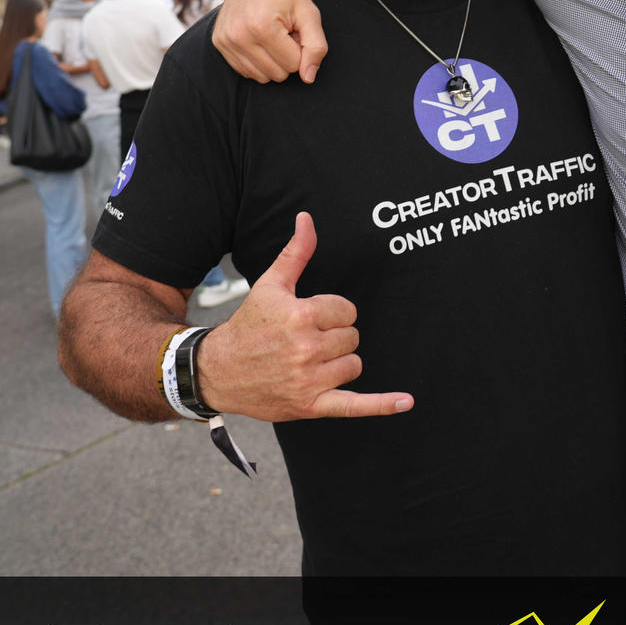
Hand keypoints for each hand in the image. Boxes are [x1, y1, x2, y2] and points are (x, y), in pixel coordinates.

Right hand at [198, 212, 411, 420]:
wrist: (218, 371)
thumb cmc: (248, 326)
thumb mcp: (270, 285)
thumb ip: (296, 253)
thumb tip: (307, 219)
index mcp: (300, 316)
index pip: (347, 310)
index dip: (332, 312)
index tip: (311, 318)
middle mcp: (306, 348)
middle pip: (352, 337)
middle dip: (334, 337)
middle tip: (306, 341)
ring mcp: (309, 379)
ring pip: (353, 364)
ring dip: (338, 363)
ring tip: (309, 362)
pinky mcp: (311, 405)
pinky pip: (355, 405)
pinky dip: (382, 404)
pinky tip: (406, 402)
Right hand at [211, 0, 326, 83]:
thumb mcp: (309, 13)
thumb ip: (316, 46)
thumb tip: (308, 78)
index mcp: (262, 27)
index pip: (294, 65)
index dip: (300, 47)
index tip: (294, 28)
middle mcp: (238, 36)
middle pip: (278, 74)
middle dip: (286, 55)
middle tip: (283, 30)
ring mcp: (225, 40)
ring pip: (261, 77)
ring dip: (272, 59)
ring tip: (271, 34)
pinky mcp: (218, 43)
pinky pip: (246, 71)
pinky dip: (257, 60)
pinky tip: (258, 38)